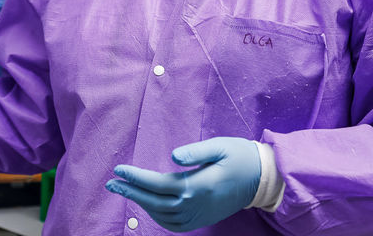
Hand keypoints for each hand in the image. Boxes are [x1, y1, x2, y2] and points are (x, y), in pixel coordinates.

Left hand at [104, 136, 261, 231]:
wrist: (262, 179)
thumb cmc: (240, 157)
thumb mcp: (220, 146)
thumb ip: (196, 151)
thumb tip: (172, 155)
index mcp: (198, 185)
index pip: (158, 184)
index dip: (136, 177)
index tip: (118, 169)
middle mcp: (195, 204)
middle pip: (154, 202)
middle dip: (130, 192)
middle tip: (110, 183)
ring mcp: (199, 215)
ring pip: (161, 215)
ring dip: (140, 203)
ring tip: (124, 190)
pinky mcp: (202, 220)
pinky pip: (173, 224)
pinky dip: (156, 216)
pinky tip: (147, 205)